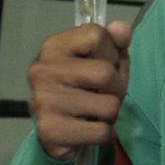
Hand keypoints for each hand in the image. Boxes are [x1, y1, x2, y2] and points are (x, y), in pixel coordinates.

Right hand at [29, 21, 131, 159]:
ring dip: (111, 114)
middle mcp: (42, 71)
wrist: (58, 131)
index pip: (97, 36)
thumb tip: (122, 29)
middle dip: (116, 88)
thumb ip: (114, 42)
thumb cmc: (84, 89)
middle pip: (105, 74)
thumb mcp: (103, 59)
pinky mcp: (50, 131)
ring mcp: (43, 101)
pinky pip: (101, 132)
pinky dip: (105, 134)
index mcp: (53, 47)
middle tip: (103, 95)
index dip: (112, 53)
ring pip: (108, 106)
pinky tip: (89, 129)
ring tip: (95, 113)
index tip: (105, 66)